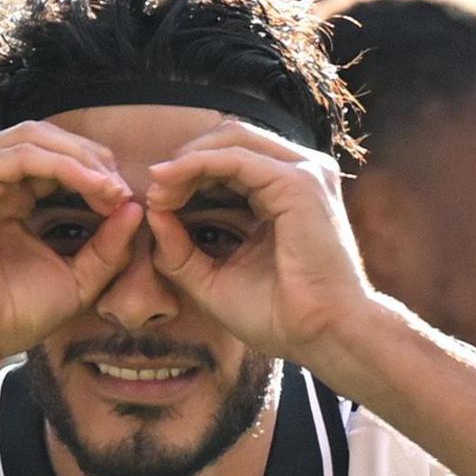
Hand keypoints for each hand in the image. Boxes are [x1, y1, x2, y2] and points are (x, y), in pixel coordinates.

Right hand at [0, 122, 143, 368]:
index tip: (126, 201)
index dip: (93, 172)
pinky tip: (94, 187)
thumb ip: (107, 245)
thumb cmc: (12, 315)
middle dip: (91, 159)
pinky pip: (25, 154)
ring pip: (37, 138)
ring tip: (112, 189)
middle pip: (46, 139)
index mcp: (4, 196)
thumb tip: (136, 207)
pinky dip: (66, 166)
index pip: (53, 159)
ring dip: (83, 160)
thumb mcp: (76, 277)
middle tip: (123, 190)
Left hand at [143, 122, 382, 365]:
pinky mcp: (298, 182)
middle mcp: (299, 174)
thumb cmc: (280, 317)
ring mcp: (304, 173)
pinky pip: (234, 158)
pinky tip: (169, 186)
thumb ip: (181, 250)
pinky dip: (196, 166)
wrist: (323, 336)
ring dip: (186, 161)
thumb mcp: (215, 280)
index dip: (188, 173)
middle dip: (184, 160)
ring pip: (231, 140)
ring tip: (157, 190)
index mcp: (286, 193)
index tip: (155, 203)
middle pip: (229, 140)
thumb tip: (152, 213)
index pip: (230, 160)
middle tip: (153, 192)